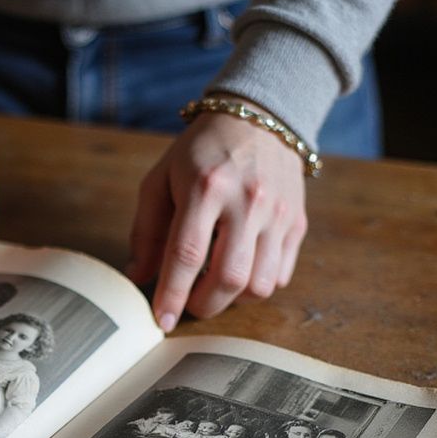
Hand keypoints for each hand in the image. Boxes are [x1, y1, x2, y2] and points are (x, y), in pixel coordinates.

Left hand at [127, 104, 307, 330]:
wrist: (259, 116)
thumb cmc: (201, 152)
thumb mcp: (160, 179)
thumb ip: (147, 231)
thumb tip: (139, 277)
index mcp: (206, 188)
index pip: (187, 254)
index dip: (173, 295)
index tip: (162, 322)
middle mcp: (248, 201)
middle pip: (229, 277)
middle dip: (204, 305)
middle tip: (190, 304)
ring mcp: (278, 213)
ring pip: (260, 284)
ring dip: (232, 299)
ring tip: (215, 285)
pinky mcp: (297, 222)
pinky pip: (281, 275)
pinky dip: (258, 286)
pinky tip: (241, 271)